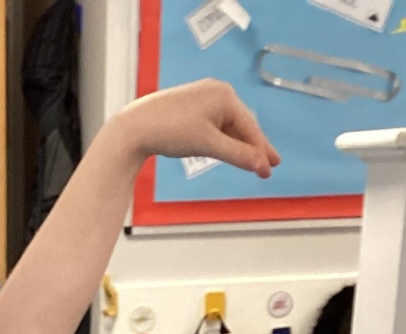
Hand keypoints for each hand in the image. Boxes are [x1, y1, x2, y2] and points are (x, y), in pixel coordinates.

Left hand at [114, 79, 279, 178]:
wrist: (135, 127)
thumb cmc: (170, 131)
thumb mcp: (208, 145)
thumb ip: (237, 155)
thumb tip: (261, 165)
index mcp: (224, 96)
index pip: (249, 127)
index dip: (261, 150)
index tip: (270, 169)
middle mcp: (216, 91)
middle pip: (241, 125)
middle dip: (254, 146)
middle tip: (270, 164)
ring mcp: (202, 98)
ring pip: (227, 125)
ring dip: (239, 144)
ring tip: (252, 160)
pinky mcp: (190, 106)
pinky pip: (214, 124)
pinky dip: (223, 138)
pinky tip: (228, 148)